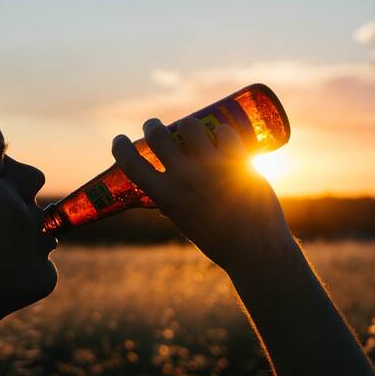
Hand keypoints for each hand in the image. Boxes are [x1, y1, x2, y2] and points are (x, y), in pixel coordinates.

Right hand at [111, 117, 294, 270]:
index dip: (120, 147)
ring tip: (192, 130)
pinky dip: (222, 132)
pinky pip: (224, 132)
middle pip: (158, 135)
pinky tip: (223, 137)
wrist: (255, 250)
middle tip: (154, 127)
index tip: (119, 140)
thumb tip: (164, 198)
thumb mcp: (185, 223)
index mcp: (166, 197)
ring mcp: (211, 167)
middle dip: (152, 126)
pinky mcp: (238, 161)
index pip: (131, 163)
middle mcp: (185, 178)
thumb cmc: (218, 241)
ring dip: (188, 126)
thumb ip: (174, 206)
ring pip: (190, 126)